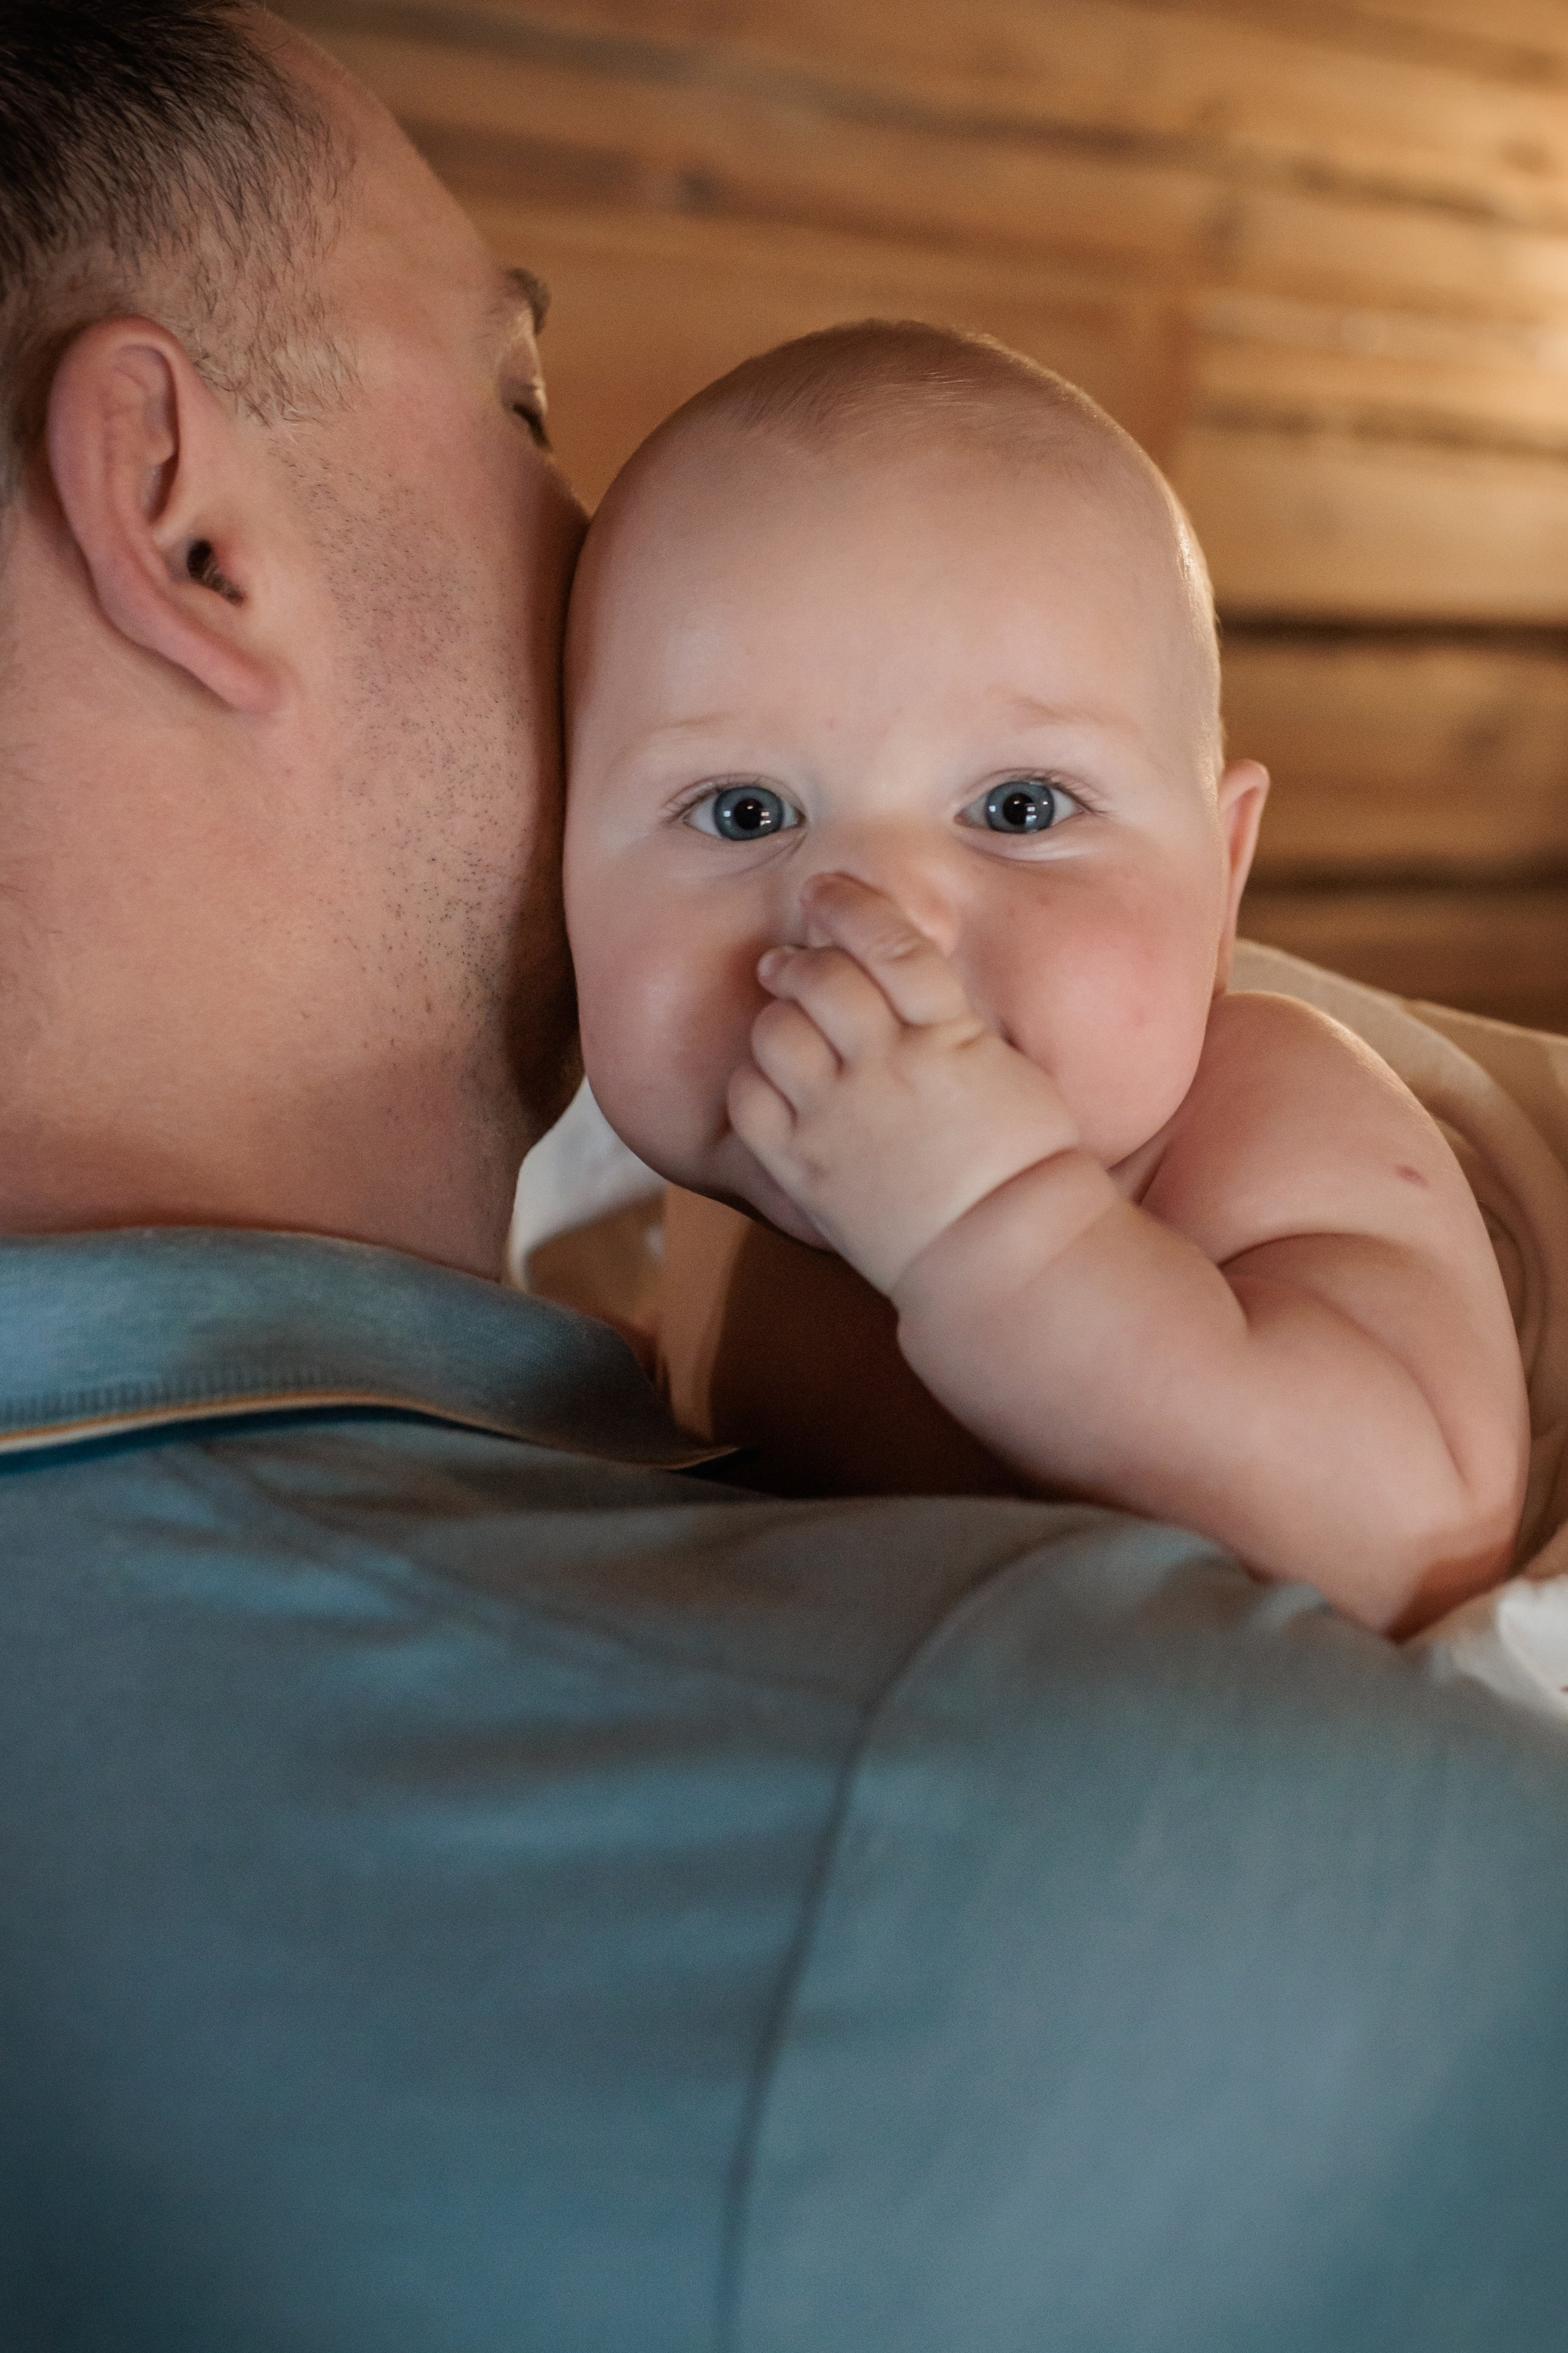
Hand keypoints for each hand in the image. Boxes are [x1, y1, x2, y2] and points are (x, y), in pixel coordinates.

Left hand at [728, 873, 1079, 1291]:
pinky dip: (752, 1079)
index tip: (827, 890)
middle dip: (802, 959)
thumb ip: (950, 1021)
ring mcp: (839, 1117)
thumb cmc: (1022, 1164)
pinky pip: (750, 1100)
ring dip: (776, 1016)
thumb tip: (903, 986)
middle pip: (822, 980)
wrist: (1001, 1252)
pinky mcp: (805, 1166)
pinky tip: (771, 1081)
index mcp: (948, 1037)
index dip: (852, 906)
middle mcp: (886, 1069)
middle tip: (793, 961)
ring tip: (785, 1022)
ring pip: (776, 1032)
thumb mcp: (1006, 1068)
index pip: (891, 945)